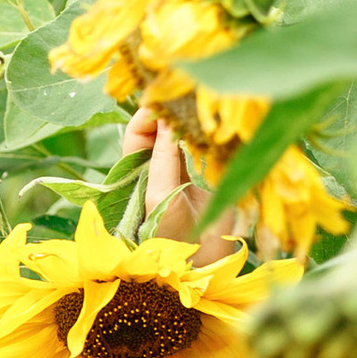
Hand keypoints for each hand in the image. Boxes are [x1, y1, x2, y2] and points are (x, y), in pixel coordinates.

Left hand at [122, 105, 241, 260]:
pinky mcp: (213, 169)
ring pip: (188, 130)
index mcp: (142, 169)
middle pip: (165, 125)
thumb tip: (166, 119)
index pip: (139, 132)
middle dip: (172, 110)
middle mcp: (164, 162)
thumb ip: (163, 158)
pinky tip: (217, 123)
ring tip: (201, 104)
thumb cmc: (170, 233)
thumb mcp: (160, 195)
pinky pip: (210, 143)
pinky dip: (212, 131)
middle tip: (184, 96)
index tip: (160, 106)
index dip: (147, 116)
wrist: (203, 261)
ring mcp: (190, 164)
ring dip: (193, 117)